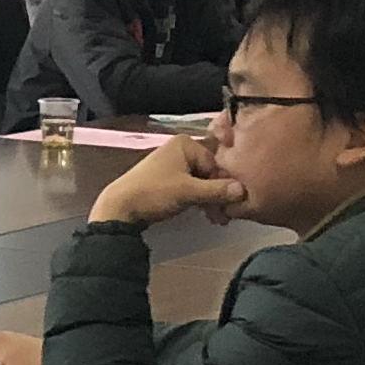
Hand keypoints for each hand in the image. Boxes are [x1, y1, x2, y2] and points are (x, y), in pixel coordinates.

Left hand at [91, 128, 248, 228]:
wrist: (120, 208)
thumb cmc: (154, 193)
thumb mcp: (188, 192)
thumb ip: (216, 191)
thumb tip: (244, 191)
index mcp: (185, 144)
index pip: (215, 164)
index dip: (222, 186)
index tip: (229, 207)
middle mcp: (179, 149)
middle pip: (208, 173)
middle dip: (216, 195)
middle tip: (224, 217)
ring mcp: (172, 163)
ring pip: (199, 181)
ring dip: (209, 200)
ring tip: (216, 219)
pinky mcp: (166, 178)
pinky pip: (189, 186)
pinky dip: (197, 199)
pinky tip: (205, 214)